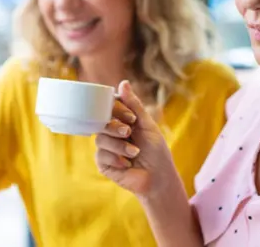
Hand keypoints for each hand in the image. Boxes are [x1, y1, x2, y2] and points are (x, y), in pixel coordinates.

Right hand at [95, 80, 179, 197]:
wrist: (158, 176)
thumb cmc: (156, 150)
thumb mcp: (147, 124)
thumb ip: (134, 105)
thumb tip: (123, 82)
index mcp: (121, 121)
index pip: (109, 107)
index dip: (117, 110)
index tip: (132, 118)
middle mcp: (111, 133)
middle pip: (101, 122)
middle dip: (115, 127)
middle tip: (129, 133)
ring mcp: (106, 148)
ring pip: (101, 139)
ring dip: (120, 146)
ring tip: (135, 153)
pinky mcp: (103, 163)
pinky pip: (101, 155)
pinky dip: (116, 159)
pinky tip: (127, 164)